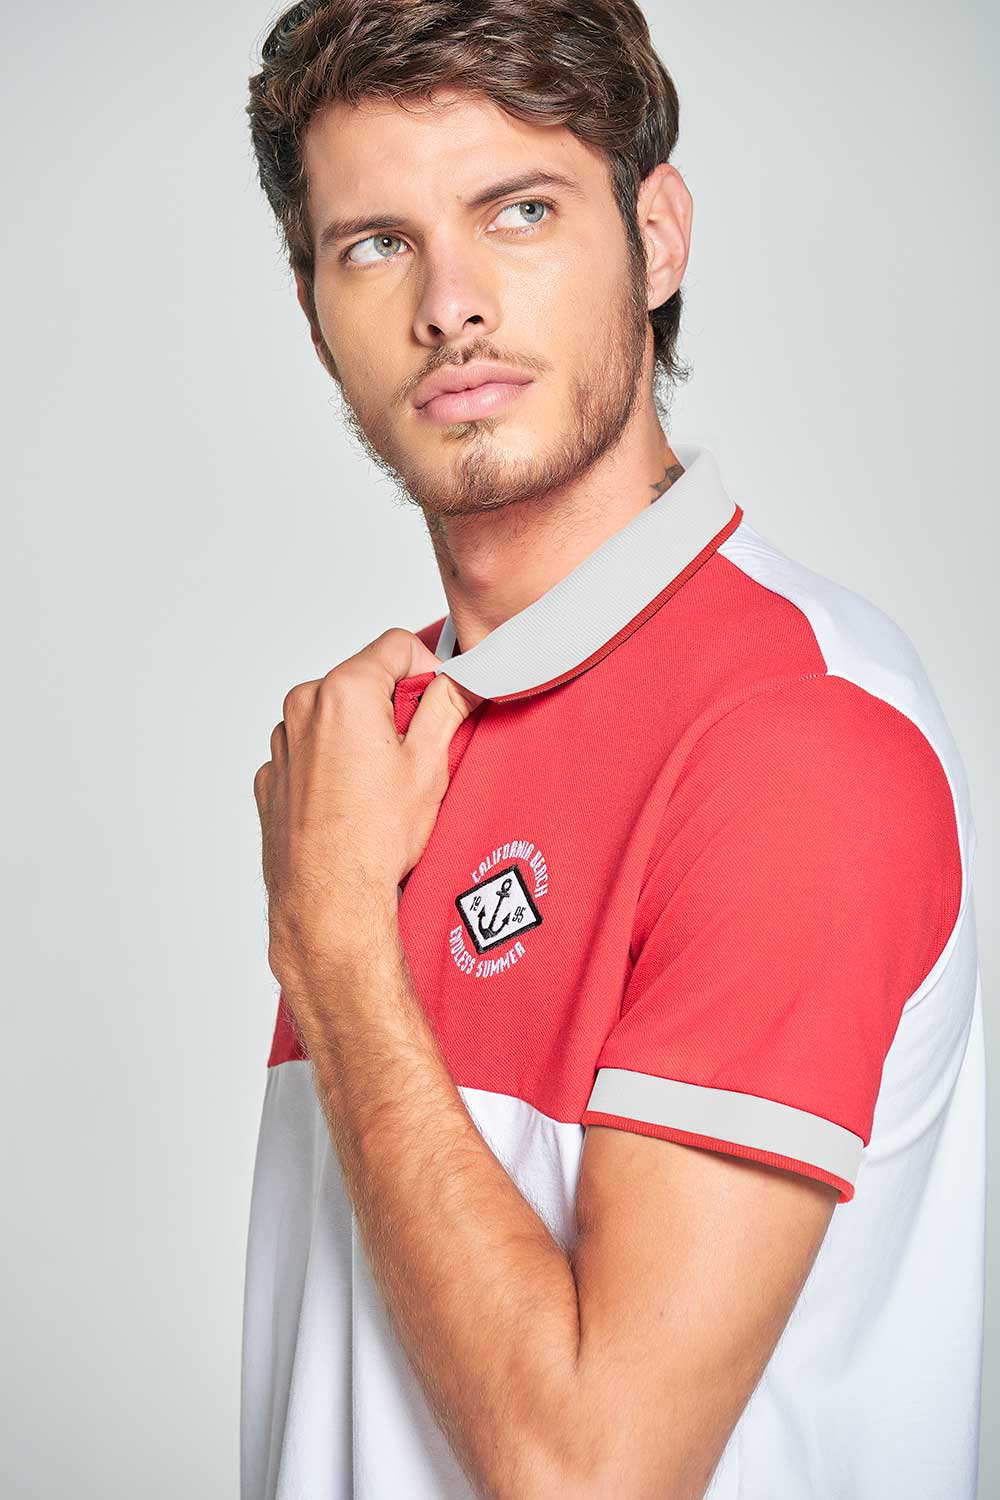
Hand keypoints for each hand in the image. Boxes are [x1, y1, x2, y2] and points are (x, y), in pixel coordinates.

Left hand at [253, 628, 480, 992]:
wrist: (328, 900)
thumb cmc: (375, 840)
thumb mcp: (429, 764)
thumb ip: (448, 707)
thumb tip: (464, 680)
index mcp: (343, 692)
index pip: (396, 645)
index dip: (428, 669)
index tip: (439, 702)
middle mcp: (303, 707)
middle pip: (363, 679)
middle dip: (394, 705)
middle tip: (414, 754)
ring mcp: (282, 743)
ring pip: (335, 716)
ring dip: (361, 734)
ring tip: (380, 786)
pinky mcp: (274, 775)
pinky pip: (310, 751)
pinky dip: (333, 764)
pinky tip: (352, 802)